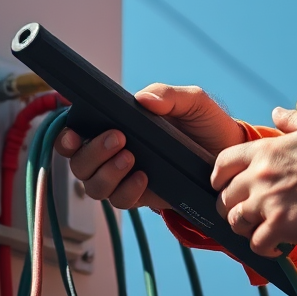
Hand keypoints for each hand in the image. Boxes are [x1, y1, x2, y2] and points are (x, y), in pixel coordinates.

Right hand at [55, 83, 245, 209]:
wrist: (230, 155)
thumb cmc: (206, 123)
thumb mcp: (193, 102)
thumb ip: (169, 95)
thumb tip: (142, 99)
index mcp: (120, 123)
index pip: (78, 131)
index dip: (66, 135)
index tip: (72, 133)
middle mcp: (116, 151)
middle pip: (79, 162)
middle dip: (91, 153)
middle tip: (118, 138)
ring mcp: (126, 175)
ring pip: (93, 186)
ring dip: (106, 173)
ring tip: (131, 158)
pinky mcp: (142, 195)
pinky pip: (120, 200)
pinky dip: (126, 190)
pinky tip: (144, 177)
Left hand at [211, 108, 296, 256]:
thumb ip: (292, 120)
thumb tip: (276, 113)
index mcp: (267, 150)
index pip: (223, 163)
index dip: (218, 176)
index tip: (222, 185)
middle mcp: (262, 176)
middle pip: (225, 197)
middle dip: (232, 205)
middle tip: (245, 212)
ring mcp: (270, 202)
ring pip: (236, 222)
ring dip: (245, 227)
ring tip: (259, 229)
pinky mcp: (283, 227)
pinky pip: (257, 244)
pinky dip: (263, 247)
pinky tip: (275, 245)